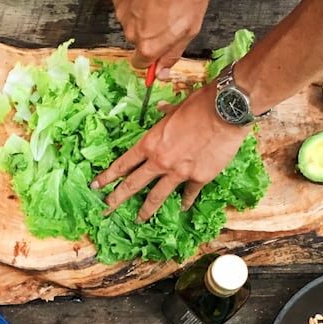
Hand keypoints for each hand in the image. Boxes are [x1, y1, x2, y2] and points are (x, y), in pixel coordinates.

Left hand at [91, 87, 249, 220]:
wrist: (226, 111)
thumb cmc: (200, 104)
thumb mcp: (176, 108)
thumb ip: (165, 115)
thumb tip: (160, 110)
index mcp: (150, 143)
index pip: (123, 164)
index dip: (107, 176)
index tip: (96, 186)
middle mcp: (160, 161)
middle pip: (133, 184)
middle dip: (117, 198)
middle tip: (106, 209)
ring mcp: (179, 172)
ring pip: (157, 196)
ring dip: (146, 210)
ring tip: (139, 219)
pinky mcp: (199, 178)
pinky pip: (188, 194)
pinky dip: (185, 201)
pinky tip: (182, 207)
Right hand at [111, 0, 208, 72]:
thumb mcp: (190, 28)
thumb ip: (173, 53)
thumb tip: (162, 73)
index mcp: (148, 46)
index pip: (141, 64)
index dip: (152, 57)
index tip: (160, 49)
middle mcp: (131, 34)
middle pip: (138, 41)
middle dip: (151, 32)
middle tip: (168, 15)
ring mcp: (122, 14)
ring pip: (132, 21)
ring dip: (144, 14)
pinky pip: (127, 3)